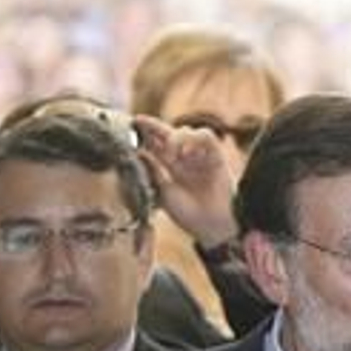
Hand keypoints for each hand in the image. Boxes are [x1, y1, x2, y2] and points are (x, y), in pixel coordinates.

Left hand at [133, 116, 239, 248]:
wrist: (214, 227)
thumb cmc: (189, 215)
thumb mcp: (164, 192)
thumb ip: (154, 171)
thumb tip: (140, 151)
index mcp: (170, 167)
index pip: (156, 144)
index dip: (145, 132)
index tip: (133, 122)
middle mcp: (185, 159)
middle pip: (169, 133)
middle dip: (155, 127)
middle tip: (141, 124)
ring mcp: (201, 157)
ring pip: (187, 131)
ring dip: (176, 138)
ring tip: (172, 155)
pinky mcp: (216, 156)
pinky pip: (206, 137)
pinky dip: (195, 139)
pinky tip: (188, 152)